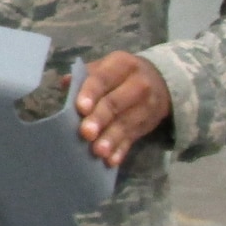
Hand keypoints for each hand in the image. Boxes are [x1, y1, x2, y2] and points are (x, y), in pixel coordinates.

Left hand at [73, 52, 170, 167]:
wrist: (161, 82)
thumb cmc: (120, 75)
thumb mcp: (106, 67)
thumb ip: (85, 75)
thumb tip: (65, 83)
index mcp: (122, 65)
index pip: (103, 78)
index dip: (91, 93)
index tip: (81, 108)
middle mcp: (138, 84)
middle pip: (115, 103)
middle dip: (100, 119)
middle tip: (86, 133)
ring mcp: (145, 107)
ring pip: (125, 124)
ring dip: (111, 139)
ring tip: (98, 151)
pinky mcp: (146, 125)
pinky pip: (133, 139)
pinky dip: (121, 150)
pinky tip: (111, 160)